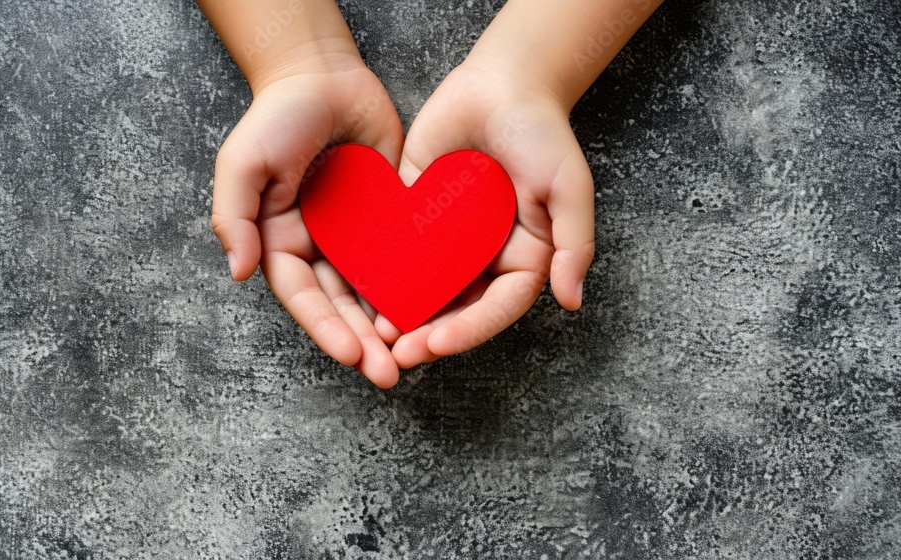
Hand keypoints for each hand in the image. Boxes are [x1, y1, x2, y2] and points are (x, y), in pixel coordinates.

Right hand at [211, 55, 404, 387]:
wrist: (324, 74)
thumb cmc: (276, 116)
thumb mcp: (242, 163)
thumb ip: (233, 216)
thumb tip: (237, 271)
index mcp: (280, 243)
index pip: (303, 298)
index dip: (325, 329)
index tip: (351, 355)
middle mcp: (319, 248)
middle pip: (341, 306)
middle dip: (363, 343)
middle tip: (388, 374)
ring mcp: (357, 236)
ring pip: (375, 291)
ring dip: (391, 326)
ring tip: (414, 356)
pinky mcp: (390, 218)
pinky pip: (405, 257)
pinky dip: (417, 285)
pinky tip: (438, 308)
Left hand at [379, 57, 595, 367]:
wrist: (502, 82)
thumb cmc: (543, 133)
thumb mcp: (569, 188)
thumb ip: (574, 245)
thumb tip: (571, 301)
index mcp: (522, 259)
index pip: (496, 308)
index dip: (468, 331)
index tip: (437, 343)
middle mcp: (483, 257)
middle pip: (455, 308)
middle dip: (427, 334)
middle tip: (398, 353)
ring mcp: (447, 239)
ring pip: (422, 288)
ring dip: (400, 314)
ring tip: (374, 334)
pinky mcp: (414, 214)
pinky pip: (396, 249)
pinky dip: (379, 272)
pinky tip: (358, 289)